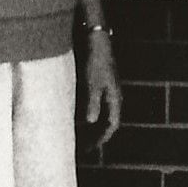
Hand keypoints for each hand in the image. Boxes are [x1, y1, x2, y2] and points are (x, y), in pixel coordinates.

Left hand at [83, 30, 122, 146]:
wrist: (94, 38)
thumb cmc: (95, 60)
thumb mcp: (92, 83)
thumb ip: (92, 103)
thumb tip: (90, 122)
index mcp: (114, 97)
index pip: (112, 124)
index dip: (102, 138)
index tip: (90, 148)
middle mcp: (112, 95)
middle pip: (106, 121)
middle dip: (95, 134)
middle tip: (83, 145)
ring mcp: (105, 89)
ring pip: (100, 112)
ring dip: (90, 124)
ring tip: (77, 134)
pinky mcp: (97, 82)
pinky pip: (93, 103)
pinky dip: (85, 112)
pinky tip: (73, 114)